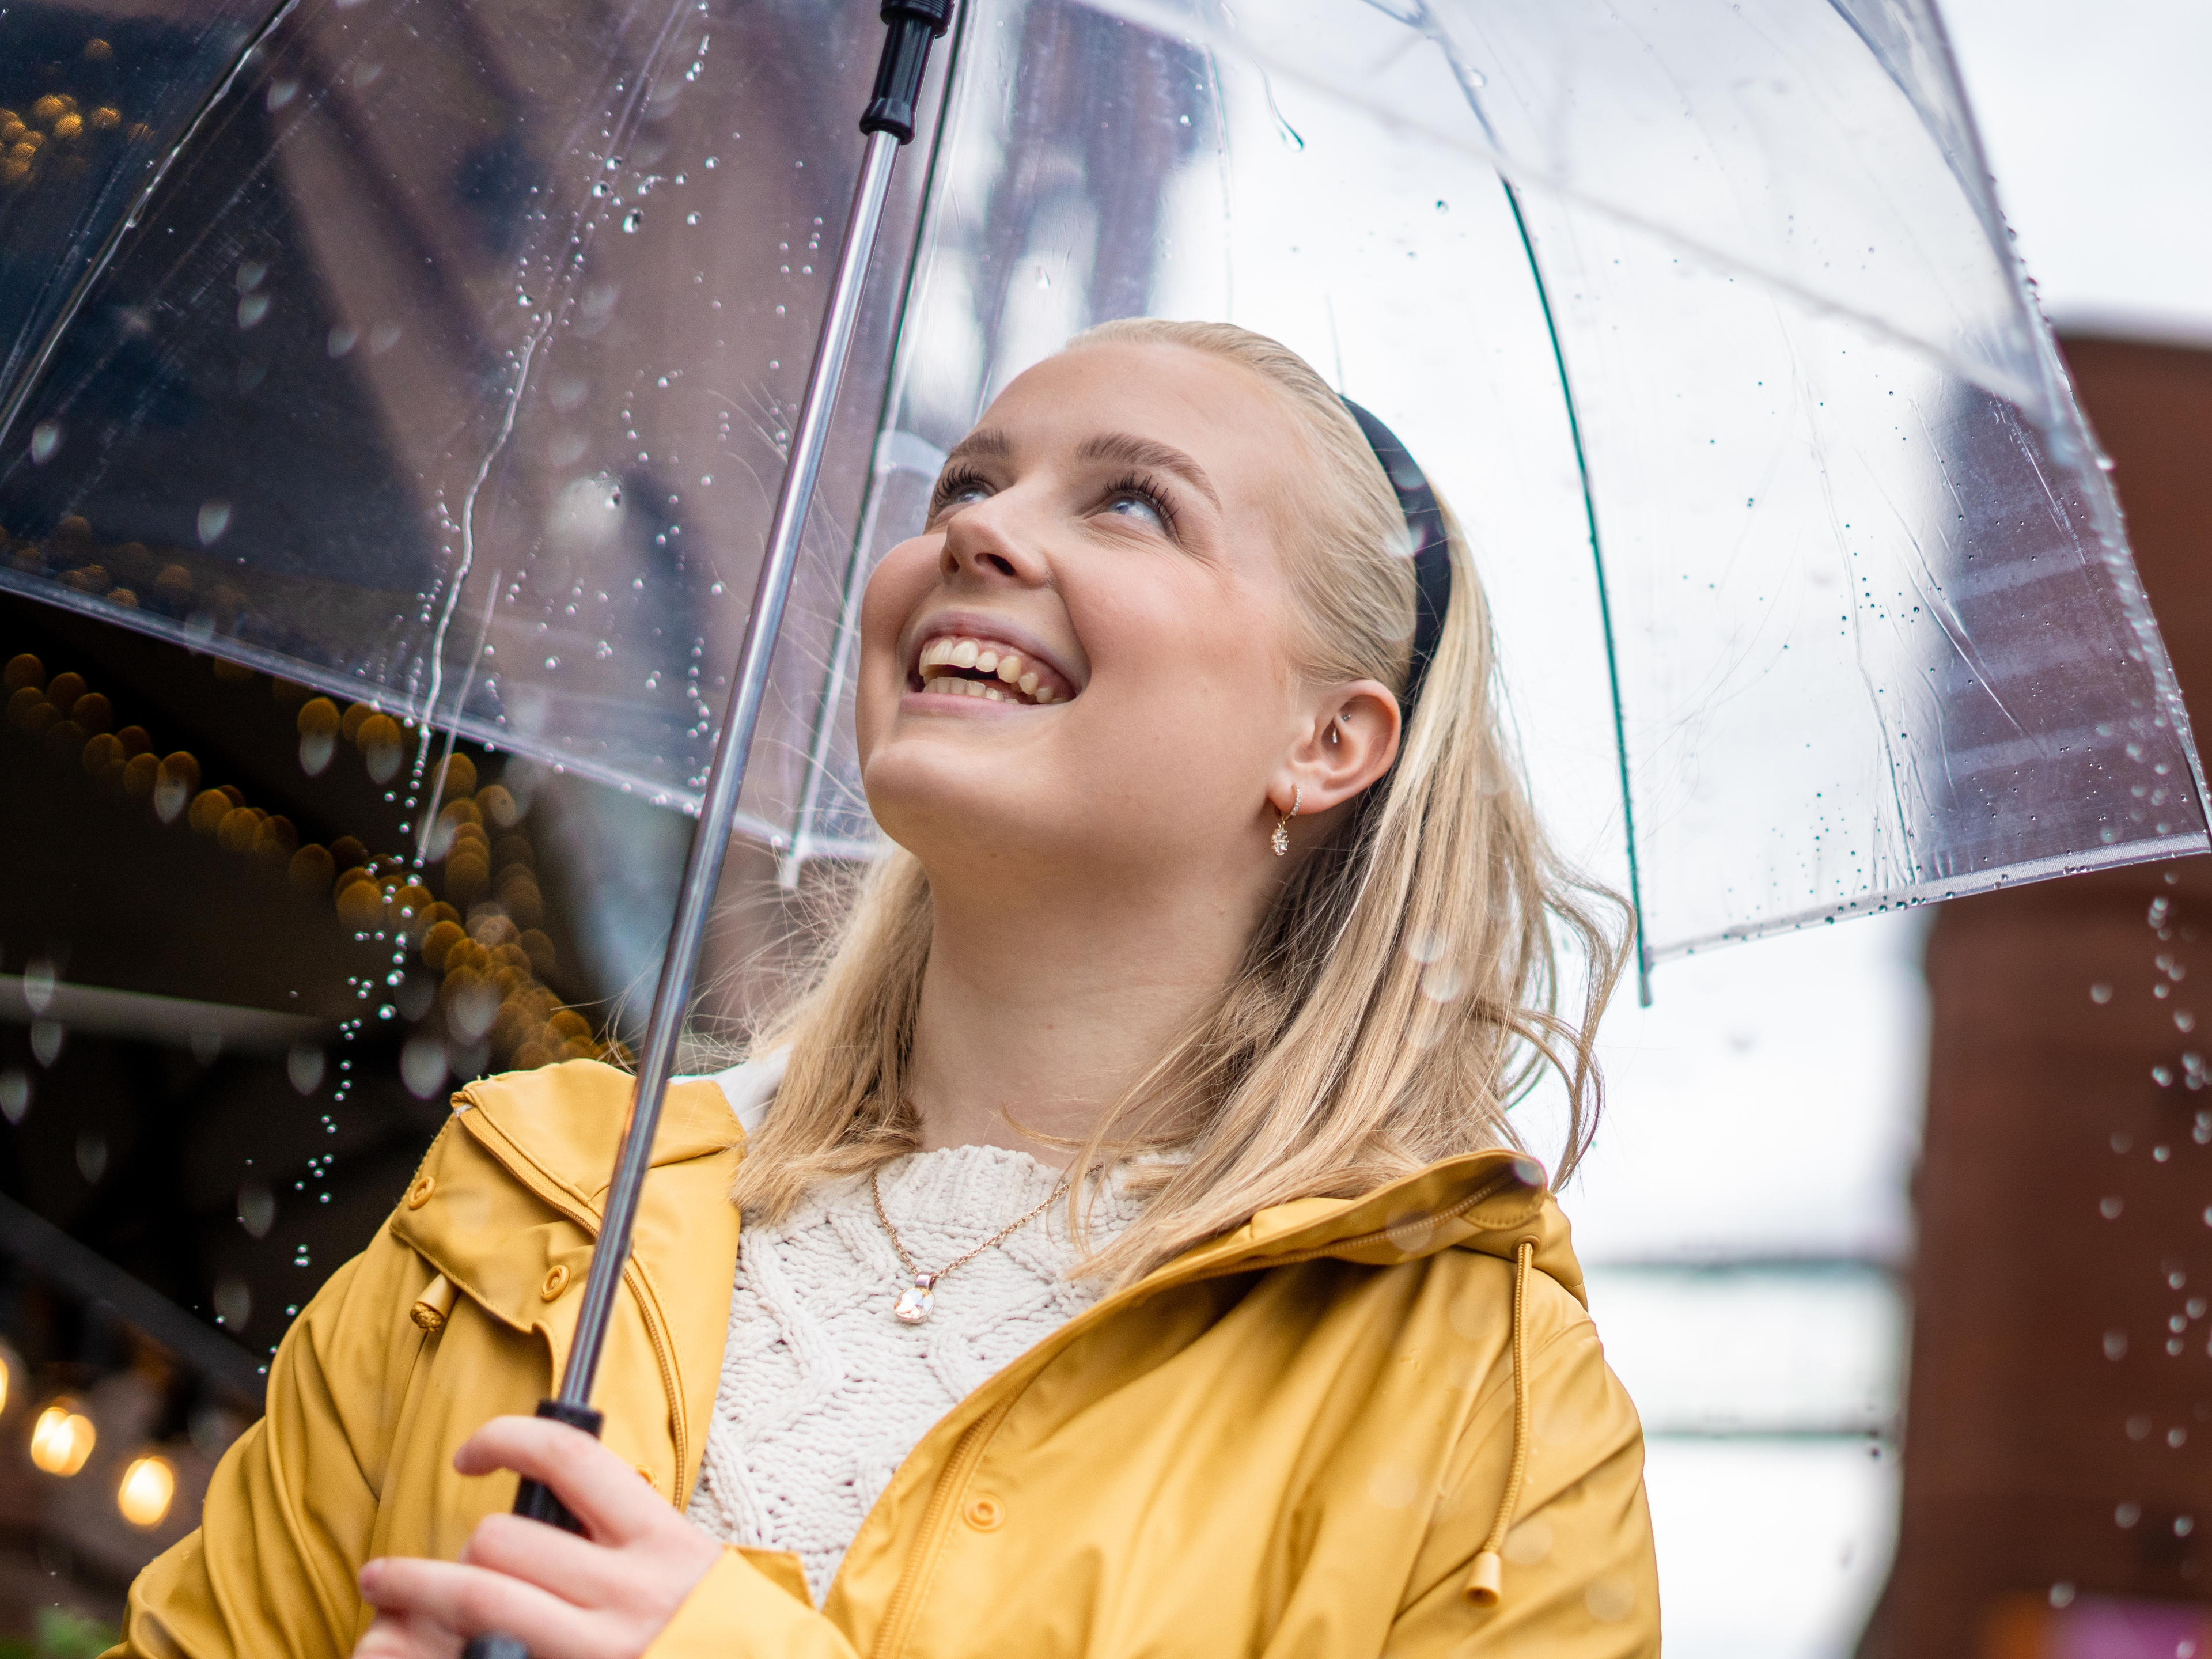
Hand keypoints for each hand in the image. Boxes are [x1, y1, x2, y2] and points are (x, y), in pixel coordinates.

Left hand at [353, 1415, 723, 1658]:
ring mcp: (597, 1651)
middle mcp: (628, 1594)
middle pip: (503, 1539)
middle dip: (458, 1553)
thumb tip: (535, 1519)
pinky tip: (409, 1653)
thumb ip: (622, 1541)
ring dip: (421, 1596)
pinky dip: (435, 1654)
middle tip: (422, 1571)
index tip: (469, 1456)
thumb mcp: (688, 1570)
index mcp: (661, 1544)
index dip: (504, 1440)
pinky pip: (483, 1657)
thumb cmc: (717, 1636)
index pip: (569, 1459)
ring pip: (478, 1598)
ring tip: (390, 1602)